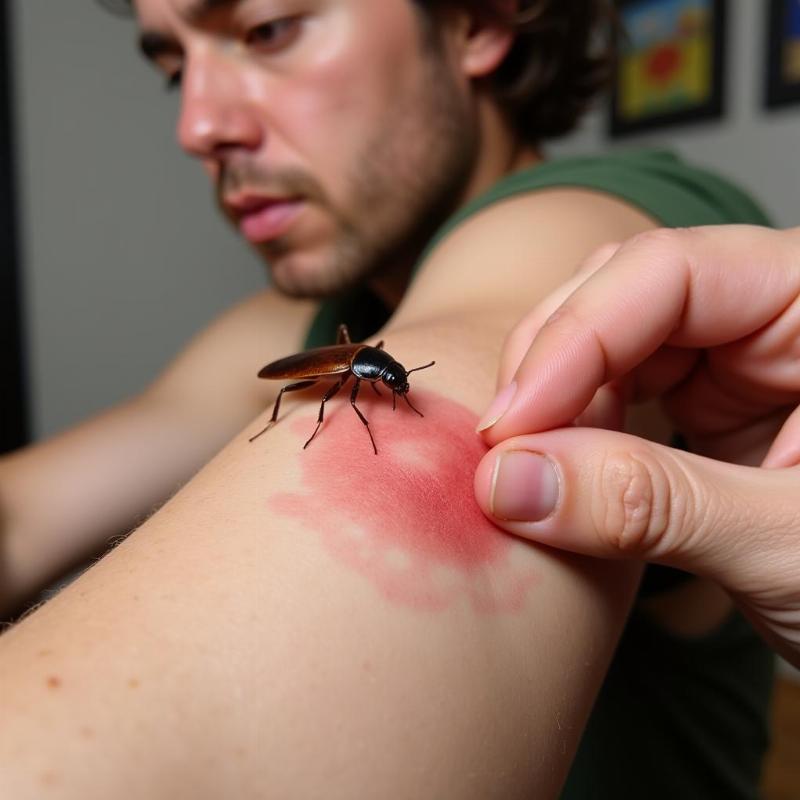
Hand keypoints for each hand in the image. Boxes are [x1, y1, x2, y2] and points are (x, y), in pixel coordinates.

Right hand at [473, 225, 799, 666]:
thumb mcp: (794, 546)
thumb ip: (652, 505)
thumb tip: (509, 484)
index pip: (673, 273)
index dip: (577, 339)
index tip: (512, 425)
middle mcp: (778, 311)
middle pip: (626, 292)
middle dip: (552, 365)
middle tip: (503, 449)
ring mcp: (741, 356)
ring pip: (610, 339)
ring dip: (552, 398)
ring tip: (524, 464)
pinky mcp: (712, 403)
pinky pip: (618, 390)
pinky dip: (573, 427)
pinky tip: (558, 467)